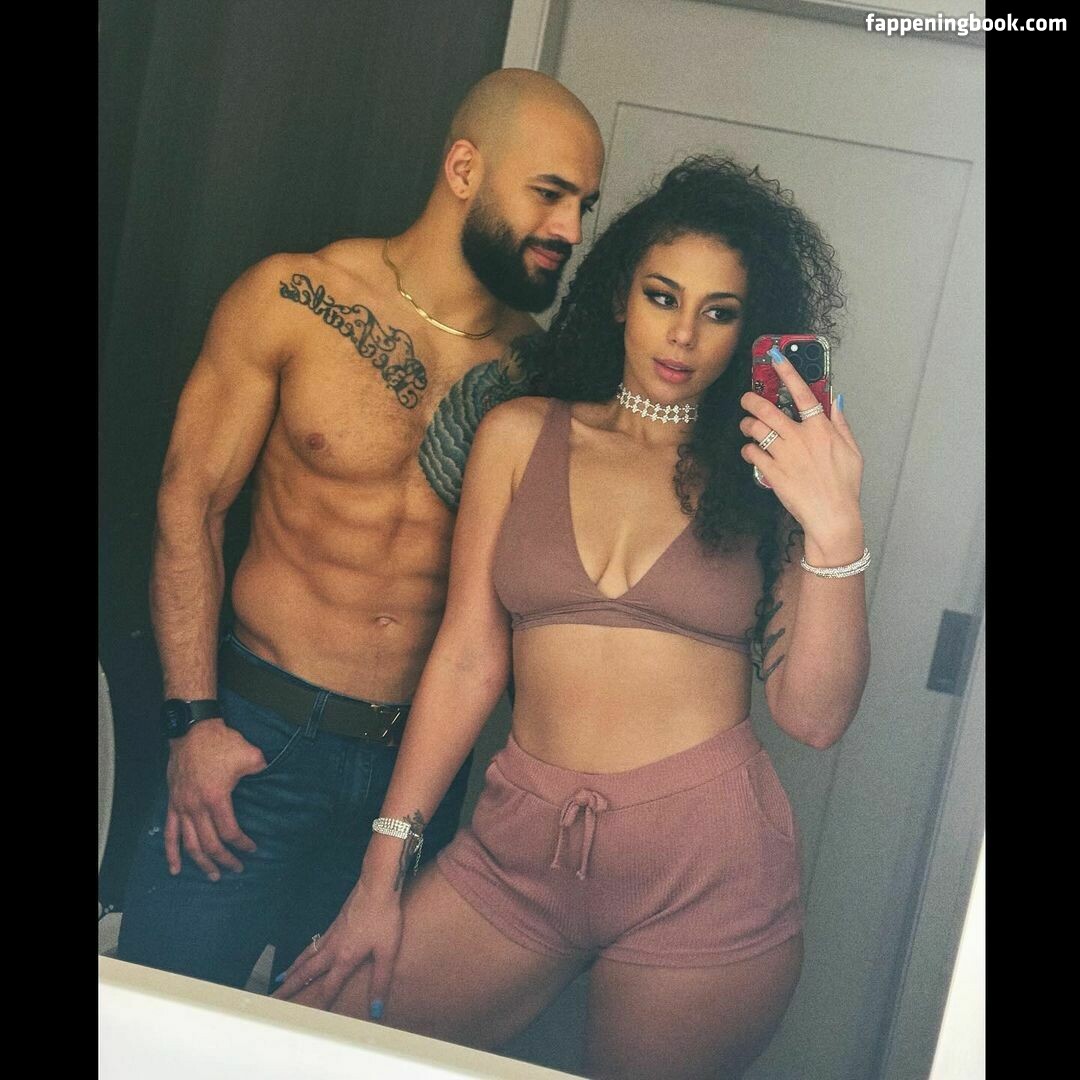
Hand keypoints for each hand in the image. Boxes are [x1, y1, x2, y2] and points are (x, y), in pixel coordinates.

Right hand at [165, 719, 264, 879]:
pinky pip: (170, 833)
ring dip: (201, 863)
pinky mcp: (173, 803)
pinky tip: (175, 869)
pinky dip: (171, 853)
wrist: (192, 730)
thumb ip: (262, 770)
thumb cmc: (221, 742)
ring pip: (190, 844)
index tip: (253, 849)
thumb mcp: (250, 755)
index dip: (243, 844)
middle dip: (224, 860)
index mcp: (216, 799)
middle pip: (210, 843)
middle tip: (237, 869)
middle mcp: (197, 807)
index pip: (230, 831)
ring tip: (213, 876)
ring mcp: (182, 807)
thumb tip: (274, 776)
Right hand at [272, 879, 403, 1016]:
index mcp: (344, 958)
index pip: (327, 988)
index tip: (303, 1019)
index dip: (318, 1005)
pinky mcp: (335, 923)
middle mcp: (333, 948)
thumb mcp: (387, 951)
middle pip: (306, 972)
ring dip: (293, 970)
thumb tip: (376, 1009)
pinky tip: (307, 954)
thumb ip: (381, 981)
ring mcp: (332, 933)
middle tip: (274, 998)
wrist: (377, 885)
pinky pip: (314, 944)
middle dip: (290, 987)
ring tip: (282, 980)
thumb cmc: (384, 917)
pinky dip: (304, 954)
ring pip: (307, 956)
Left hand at [740, 358, 863, 557]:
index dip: (788, 372)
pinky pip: (751, 453)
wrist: (831, 516)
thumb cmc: (844, 486)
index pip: (803, 393)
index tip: (776, 357)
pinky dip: (748, 450)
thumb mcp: (853, 451)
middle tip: (747, 398)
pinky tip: (752, 452)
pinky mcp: (772, 472)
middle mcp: (800, 438)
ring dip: (747, 425)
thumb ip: (841, 423)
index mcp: (821, 429)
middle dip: (752, 400)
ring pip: (755, 429)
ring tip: (748, 427)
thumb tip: (836, 400)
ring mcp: (784, 455)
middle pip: (768, 409)